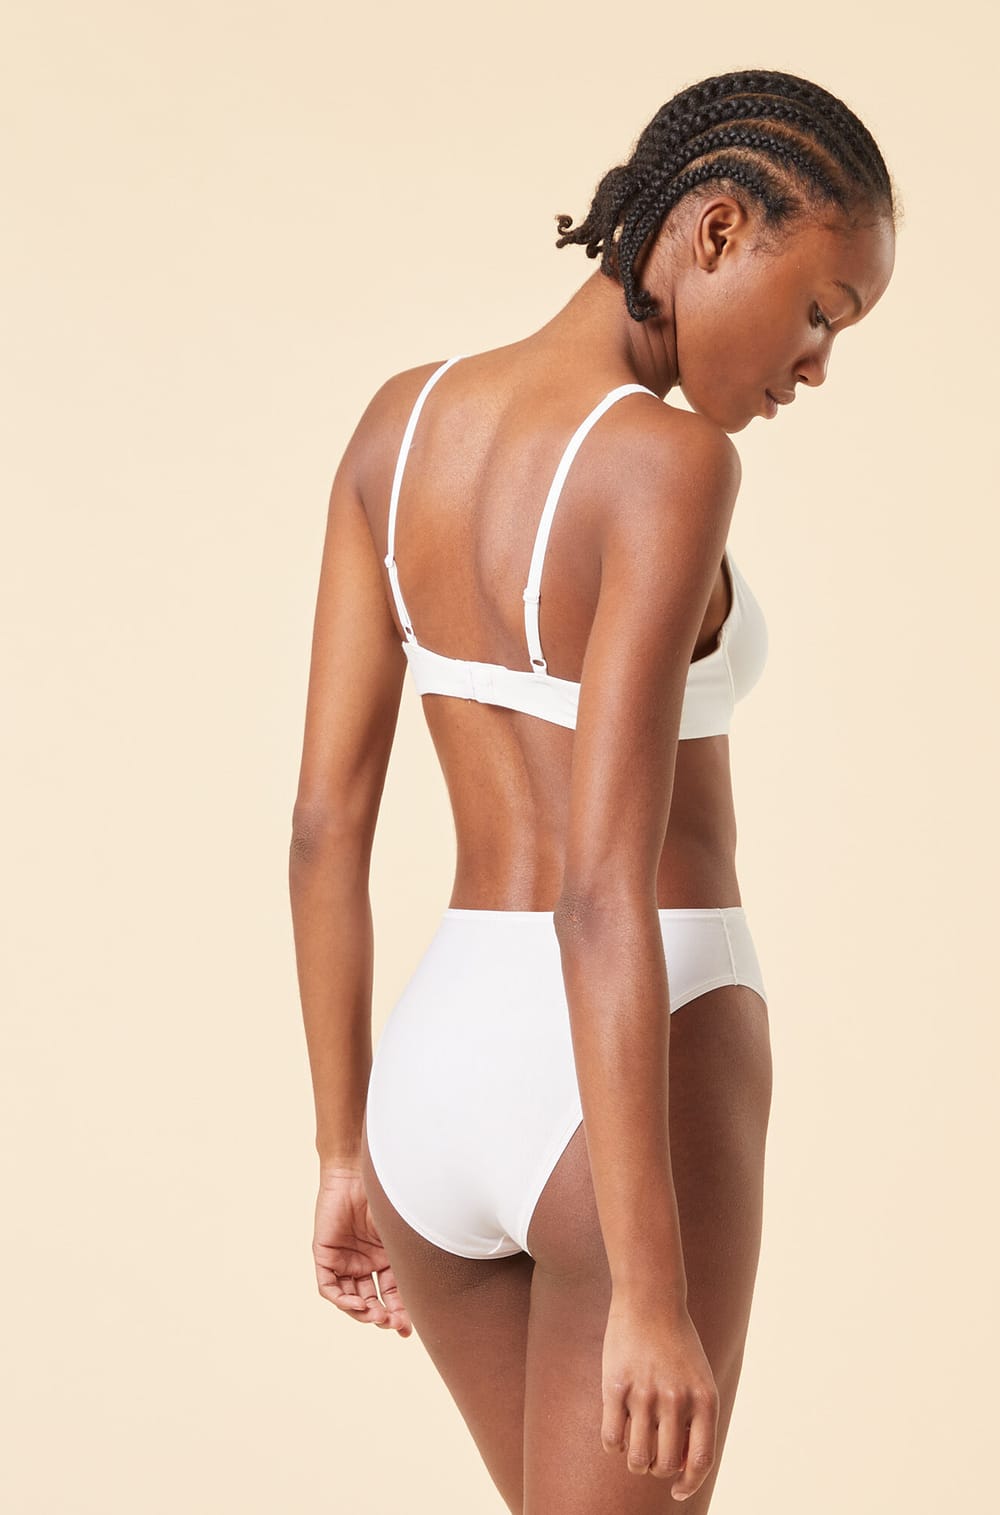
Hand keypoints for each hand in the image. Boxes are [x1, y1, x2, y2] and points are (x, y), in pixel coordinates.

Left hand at [312, 1169, 411, 1336]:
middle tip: (395, 1325)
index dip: (400, 1313)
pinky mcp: (325, 1255)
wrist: (359, 1170)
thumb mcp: (404, 1231)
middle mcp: (365, 1262)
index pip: (393, 1294)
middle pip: (373, 1300)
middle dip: (384, 1317)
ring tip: (378, 1317)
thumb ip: (417, 1254)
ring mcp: (344, 1260)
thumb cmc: (387, 1194)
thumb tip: (449, 1278)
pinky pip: (330, 1287)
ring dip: (364, 1312)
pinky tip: (359, 1304)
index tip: (408, 1330)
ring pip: (352, 1298)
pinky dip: (343, 1300)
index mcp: (386, 1257)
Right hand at [601, 1294, 718, 1499]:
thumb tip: (681, 1469)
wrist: (651, 1299)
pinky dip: (613, 1445)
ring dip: (634, 1461)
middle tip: (650, 1454)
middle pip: (665, 1464)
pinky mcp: (615, 1386)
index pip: (700, 1461)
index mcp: (704, 1400)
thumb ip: (696, 1421)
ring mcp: (645, 1393)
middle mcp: (677, 1399)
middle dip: (656, 1469)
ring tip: (633, 1446)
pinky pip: (611, 1438)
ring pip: (637, 1458)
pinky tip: (616, 1429)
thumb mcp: (699, 1380)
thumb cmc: (677, 1345)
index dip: (688, 1483)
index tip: (677, 1491)